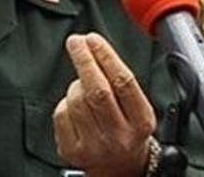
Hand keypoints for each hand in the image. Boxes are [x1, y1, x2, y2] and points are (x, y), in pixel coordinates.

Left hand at [53, 32, 155, 176]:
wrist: (119, 166)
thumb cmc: (127, 128)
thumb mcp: (137, 107)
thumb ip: (120, 81)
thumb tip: (92, 47)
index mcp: (141, 122)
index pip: (123, 82)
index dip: (106, 56)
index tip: (93, 39)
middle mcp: (119, 136)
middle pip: (97, 90)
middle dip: (84, 60)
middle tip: (76, 42)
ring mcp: (95, 145)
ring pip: (76, 100)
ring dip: (76, 84)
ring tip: (83, 85)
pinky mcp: (73, 151)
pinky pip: (62, 114)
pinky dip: (65, 102)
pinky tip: (74, 105)